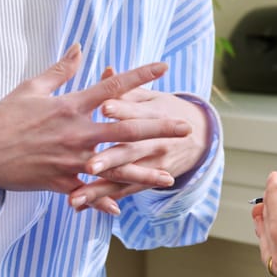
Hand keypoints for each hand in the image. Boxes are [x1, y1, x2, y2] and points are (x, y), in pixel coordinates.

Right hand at [0, 48, 187, 212]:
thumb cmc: (3, 116)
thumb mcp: (32, 87)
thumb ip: (61, 69)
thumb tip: (80, 46)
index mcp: (69, 106)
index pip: (111, 88)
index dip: (139, 76)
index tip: (163, 68)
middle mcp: (75, 133)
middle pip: (125, 130)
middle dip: (158, 129)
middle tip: (184, 128)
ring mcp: (69, 159)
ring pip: (113, 167)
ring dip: (143, 172)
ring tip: (169, 176)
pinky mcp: (59, 181)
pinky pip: (87, 193)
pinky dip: (103, 201)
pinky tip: (122, 207)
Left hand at [65, 71, 211, 212]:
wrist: (199, 136)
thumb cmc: (165, 110)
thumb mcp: (151, 96)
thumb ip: (126, 88)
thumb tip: (106, 71)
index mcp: (153, 114)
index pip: (136, 111)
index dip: (122, 108)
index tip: (103, 107)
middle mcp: (154, 141)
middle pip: (131, 149)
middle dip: (110, 158)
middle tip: (89, 164)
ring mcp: (152, 163)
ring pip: (123, 177)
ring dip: (99, 189)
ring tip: (76, 197)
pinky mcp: (147, 180)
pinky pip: (122, 191)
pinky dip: (101, 200)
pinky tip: (79, 205)